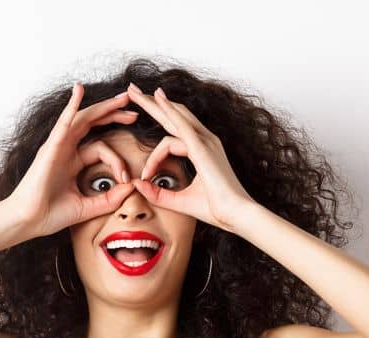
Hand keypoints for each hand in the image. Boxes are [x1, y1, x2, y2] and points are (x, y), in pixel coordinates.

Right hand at [2, 83, 140, 239]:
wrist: (29, 220)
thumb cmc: (52, 214)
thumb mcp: (90, 206)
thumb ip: (111, 198)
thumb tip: (132, 188)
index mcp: (73, 161)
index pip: (101, 149)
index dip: (118, 161)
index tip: (127, 180)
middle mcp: (65, 149)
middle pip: (92, 124)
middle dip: (113, 115)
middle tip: (134, 109)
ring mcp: (57, 145)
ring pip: (83, 118)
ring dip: (103, 107)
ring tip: (122, 98)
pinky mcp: (51, 147)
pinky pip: (63, 122)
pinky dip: (72, 106)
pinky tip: (78, 91)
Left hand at [122, 82, 256, 230]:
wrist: (236, 214)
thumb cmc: (216, 209)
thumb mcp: (180, 201)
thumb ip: (158, 194)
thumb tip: (137, 185)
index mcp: (203, 151)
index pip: (174, 136)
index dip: (154, 153)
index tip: (145, 175)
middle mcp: (205, 141)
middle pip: (174, 116)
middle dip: (152, 103)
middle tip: (132, 91)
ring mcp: (205, 142)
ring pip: (174, 116)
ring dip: (152, 103)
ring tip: (133, 91)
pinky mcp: (201, 147)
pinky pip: (181, 124)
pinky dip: (168, 110)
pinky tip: (156, 98)